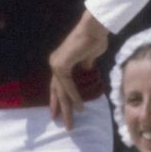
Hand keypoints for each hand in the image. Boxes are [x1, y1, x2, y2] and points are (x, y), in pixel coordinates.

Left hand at [45, 11, 109, 128]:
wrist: (95, 27)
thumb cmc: (95, 39)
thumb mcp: (89, 57)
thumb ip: (85, 66)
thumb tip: (86, 70)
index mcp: (60, 62)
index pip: (57, 85)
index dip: (58, 99)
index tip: (58, 112)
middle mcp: (55, 63)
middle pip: (57, 91)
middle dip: (60, 108)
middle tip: (63, 124)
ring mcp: (57, 64)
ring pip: (61, 91)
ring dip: (67, 108)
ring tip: (70, 123)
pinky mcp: (62, 65)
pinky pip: (68, 85)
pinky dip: (74, 96)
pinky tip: (79, 107)